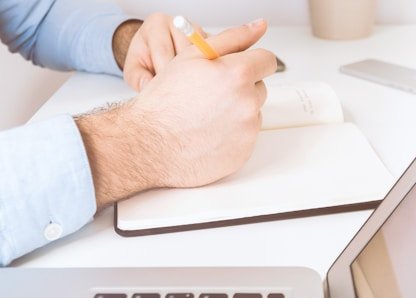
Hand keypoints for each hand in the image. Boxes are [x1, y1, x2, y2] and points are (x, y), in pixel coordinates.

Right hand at [78, 19, 276, 207]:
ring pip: (252, 113)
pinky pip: (246, 137)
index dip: (250, 62)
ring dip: (237, 112)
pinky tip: (207, 134)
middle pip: (259, 88)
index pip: (267, 60)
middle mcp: (247, 103)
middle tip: (210, 95)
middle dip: (241, 88)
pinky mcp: (243, 153)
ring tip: (205, 116)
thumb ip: (232, 38)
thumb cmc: (165, 100)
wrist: (148, 144)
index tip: (237, 69)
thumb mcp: (193, 56)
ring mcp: (247, 131)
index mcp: (237, 74)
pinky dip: (231, 135)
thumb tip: (259, 25)